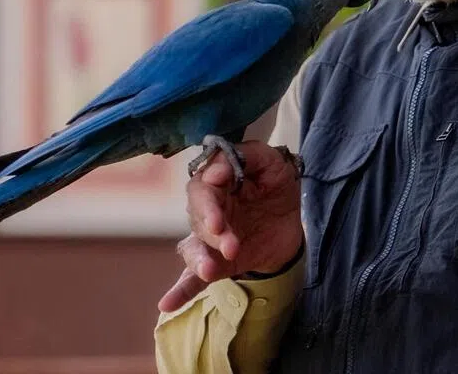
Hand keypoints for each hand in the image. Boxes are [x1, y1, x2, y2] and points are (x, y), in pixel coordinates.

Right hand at [158, 141, 302, 312]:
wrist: (290, 225)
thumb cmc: (277, 186)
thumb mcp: (274, 163)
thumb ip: (250, 155)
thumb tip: (216, 171)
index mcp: (218, 183)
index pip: (205, 181)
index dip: (210, 181)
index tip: (221, 181)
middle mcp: (207, 210)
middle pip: (196, 212)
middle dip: (208, 220)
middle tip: (220, 230)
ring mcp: (208, 239)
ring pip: (195, 246)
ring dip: (200, 257)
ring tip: (210, 269)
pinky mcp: (216, 263)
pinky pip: (191, 279)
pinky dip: (180, 292)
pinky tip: (167, 303)